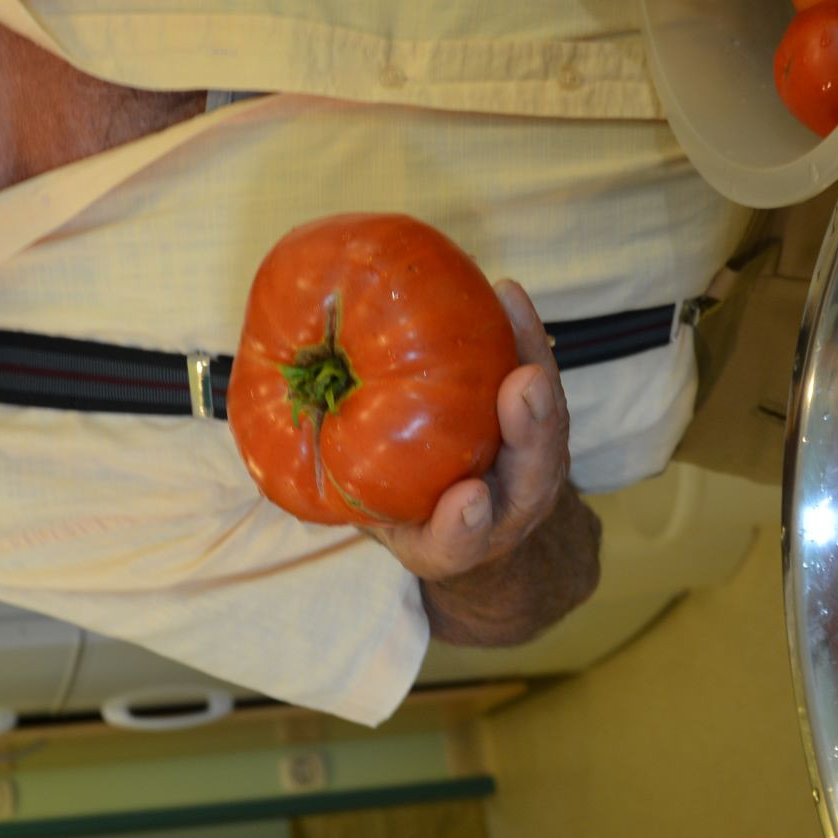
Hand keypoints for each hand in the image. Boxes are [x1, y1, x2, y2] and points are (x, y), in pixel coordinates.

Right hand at [364, 280, 569, 581]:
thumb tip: (290, 417)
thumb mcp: (366, 515)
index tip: (468, 500)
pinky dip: (524, 336)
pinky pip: (537, 375)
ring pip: (548, 422)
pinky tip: (505, 293)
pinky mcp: (536, 421)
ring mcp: (528, 467)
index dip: (464, 525)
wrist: (449, 515)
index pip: (462, 544)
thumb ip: (339, 484)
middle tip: (524, 387)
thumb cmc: (395, 513)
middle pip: (532, 479)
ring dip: (534, 364)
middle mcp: (504, 511)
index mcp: (454, 544)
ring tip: (511, 311)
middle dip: (531, 432)